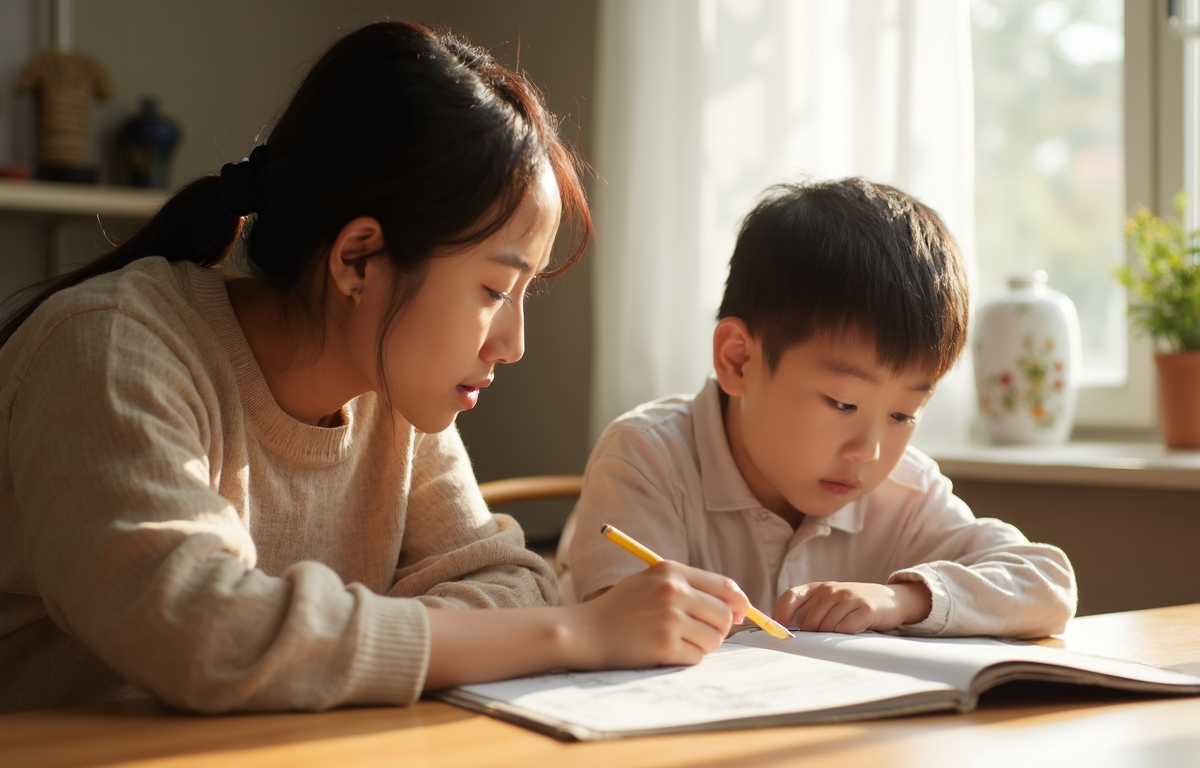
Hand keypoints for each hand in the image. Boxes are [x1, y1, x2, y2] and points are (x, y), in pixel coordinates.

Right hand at [563, 561, 749, 669]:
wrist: (584, 631)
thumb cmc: (619, 609)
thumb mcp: (650, 582)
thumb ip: (689, 588)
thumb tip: (736, 608)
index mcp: (671, 571)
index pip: (725, 586)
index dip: (737, 603)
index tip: (738, 614)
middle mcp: (673, 591)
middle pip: (724, 615)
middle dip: (719, 629)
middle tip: (698, 633)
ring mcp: (669, 619)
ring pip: (714, 639)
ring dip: (700, 646)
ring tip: (675, 641)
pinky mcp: (664, 646)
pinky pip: (696, 658)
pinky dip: (685, 659)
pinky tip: (664, 652)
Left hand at [772, 581, 931, 633]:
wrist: (890, 599)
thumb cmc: (853, 605)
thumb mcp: (830, 602)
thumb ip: (810, 612)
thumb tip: (786, 632)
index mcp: (818, 588)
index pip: (791, 596)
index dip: (781, 614)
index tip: (779, 630)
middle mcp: (831, 590)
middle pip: (809, 621)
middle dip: (812, 636)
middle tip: (821, 642)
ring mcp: (848, 598)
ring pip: (826, 627)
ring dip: (830, 637)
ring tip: (839, 635)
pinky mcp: (865, 609)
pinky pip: (845, 629)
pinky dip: (845, 635)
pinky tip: (851, 632)